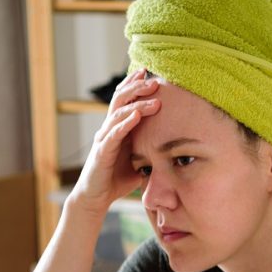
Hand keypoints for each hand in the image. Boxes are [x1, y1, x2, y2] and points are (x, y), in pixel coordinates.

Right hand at [68, 69, 161, 215]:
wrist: (96, 198)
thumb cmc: (116, 179)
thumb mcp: (140, 161)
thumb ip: (152, 150)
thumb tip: (176, 148)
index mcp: (118, 129)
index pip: (125, 101)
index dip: (135, 86)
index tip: (150, 73)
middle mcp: (108, 129)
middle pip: (120, 101)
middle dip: (137, 88)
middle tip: (154, 80)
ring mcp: (104, 140)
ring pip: (118, 114)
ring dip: (136, 104)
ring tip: (154, 98)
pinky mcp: (101, 153)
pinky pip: (113, 135)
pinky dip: (125, 124)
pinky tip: (136, 116)